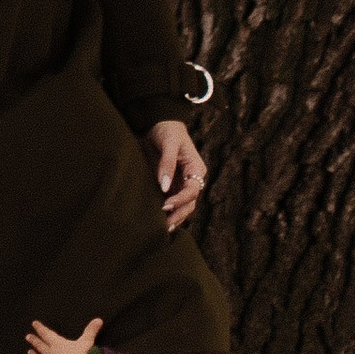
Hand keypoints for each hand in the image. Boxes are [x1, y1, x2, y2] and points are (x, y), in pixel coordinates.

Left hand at [27, 312, 102, 353]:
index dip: (40, 328)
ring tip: (29, 353)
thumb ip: (91, 330)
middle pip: (40, 346)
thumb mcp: (87, 341)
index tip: (34, 323)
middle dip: (34, 340)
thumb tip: (99, 320)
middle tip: (28, 336)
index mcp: (58, 344)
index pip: (46, 334)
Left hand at [150, 117, 207, 231]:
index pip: (192, 191)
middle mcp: (192, 179)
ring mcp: (182, 184)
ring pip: (183, 206)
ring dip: (175, 217)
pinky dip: (168, 212)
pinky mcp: (171, 185)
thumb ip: (167, 164)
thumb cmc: (167, 130)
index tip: (165, 206)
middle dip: (178, 215)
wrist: (158, 124)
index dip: (180, 200)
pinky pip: (172, 202)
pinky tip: (160, 222)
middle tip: (164, 226)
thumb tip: (164, 187)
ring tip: (162, 229)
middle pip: (189, 203)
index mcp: (196, 169)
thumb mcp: (168, 143)